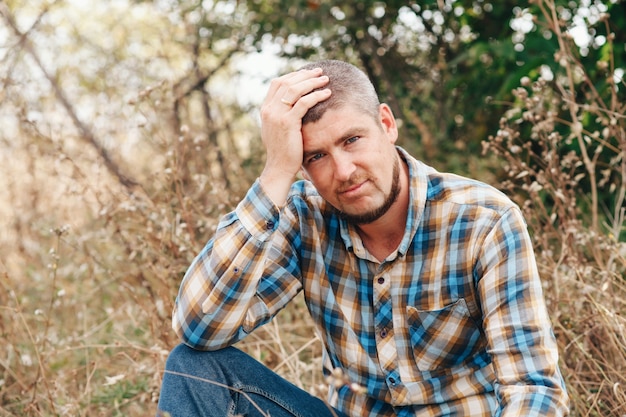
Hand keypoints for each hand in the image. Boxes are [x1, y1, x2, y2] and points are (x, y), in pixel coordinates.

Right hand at [259, 68, 330, 205]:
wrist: (279, 168)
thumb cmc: (283, 151)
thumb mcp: (278, 129)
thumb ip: (282, 115)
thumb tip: (293, 104)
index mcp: (266, 109)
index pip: (278, 83)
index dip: (293, 75)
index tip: (308, 74)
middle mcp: (269, 109)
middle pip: (287, 82)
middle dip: (305, 75)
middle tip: (319, 72)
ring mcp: (276, 115)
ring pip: (295, 89)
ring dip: (312, 82)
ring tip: (326, 80)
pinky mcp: (287, 123)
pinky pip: (304, 103)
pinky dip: (316, 96)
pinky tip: (326, 94)